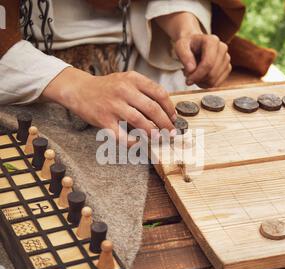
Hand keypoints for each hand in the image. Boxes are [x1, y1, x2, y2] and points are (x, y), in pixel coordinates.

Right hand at [42, 68, 175, 143]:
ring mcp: (113, 106)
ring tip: (160, 138)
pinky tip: (139, 143)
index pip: (159, 93)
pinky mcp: (104, 120)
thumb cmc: (107, 87)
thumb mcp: (126, 80)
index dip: (170, 108)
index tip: (174, 118)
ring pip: (140, 122)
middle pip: (152, 109)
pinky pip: (122, 135)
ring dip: (153, 133)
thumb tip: (164, 109)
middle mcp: (124, 90)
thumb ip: (144, 90)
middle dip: (166, 123)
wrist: (80, 90)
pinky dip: (133, 142)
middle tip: (171, 132)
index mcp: (133, 79)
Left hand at [174, 34, 231, 87]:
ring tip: (194, 76)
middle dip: (198, 80)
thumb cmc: (187, 46)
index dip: (197, 75)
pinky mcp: (227, 68)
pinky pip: (217, 83)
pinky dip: (207, 84)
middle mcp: (222, 48)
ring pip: (215, 80)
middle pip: (212, 74)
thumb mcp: (180, 47)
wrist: (194, 45)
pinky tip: (200, 78)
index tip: (188, 81)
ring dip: (202, 82)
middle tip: (189, 78)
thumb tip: (191, 70)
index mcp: (212, 41)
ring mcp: (226, 58)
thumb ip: (184, 56)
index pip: (208, 64)